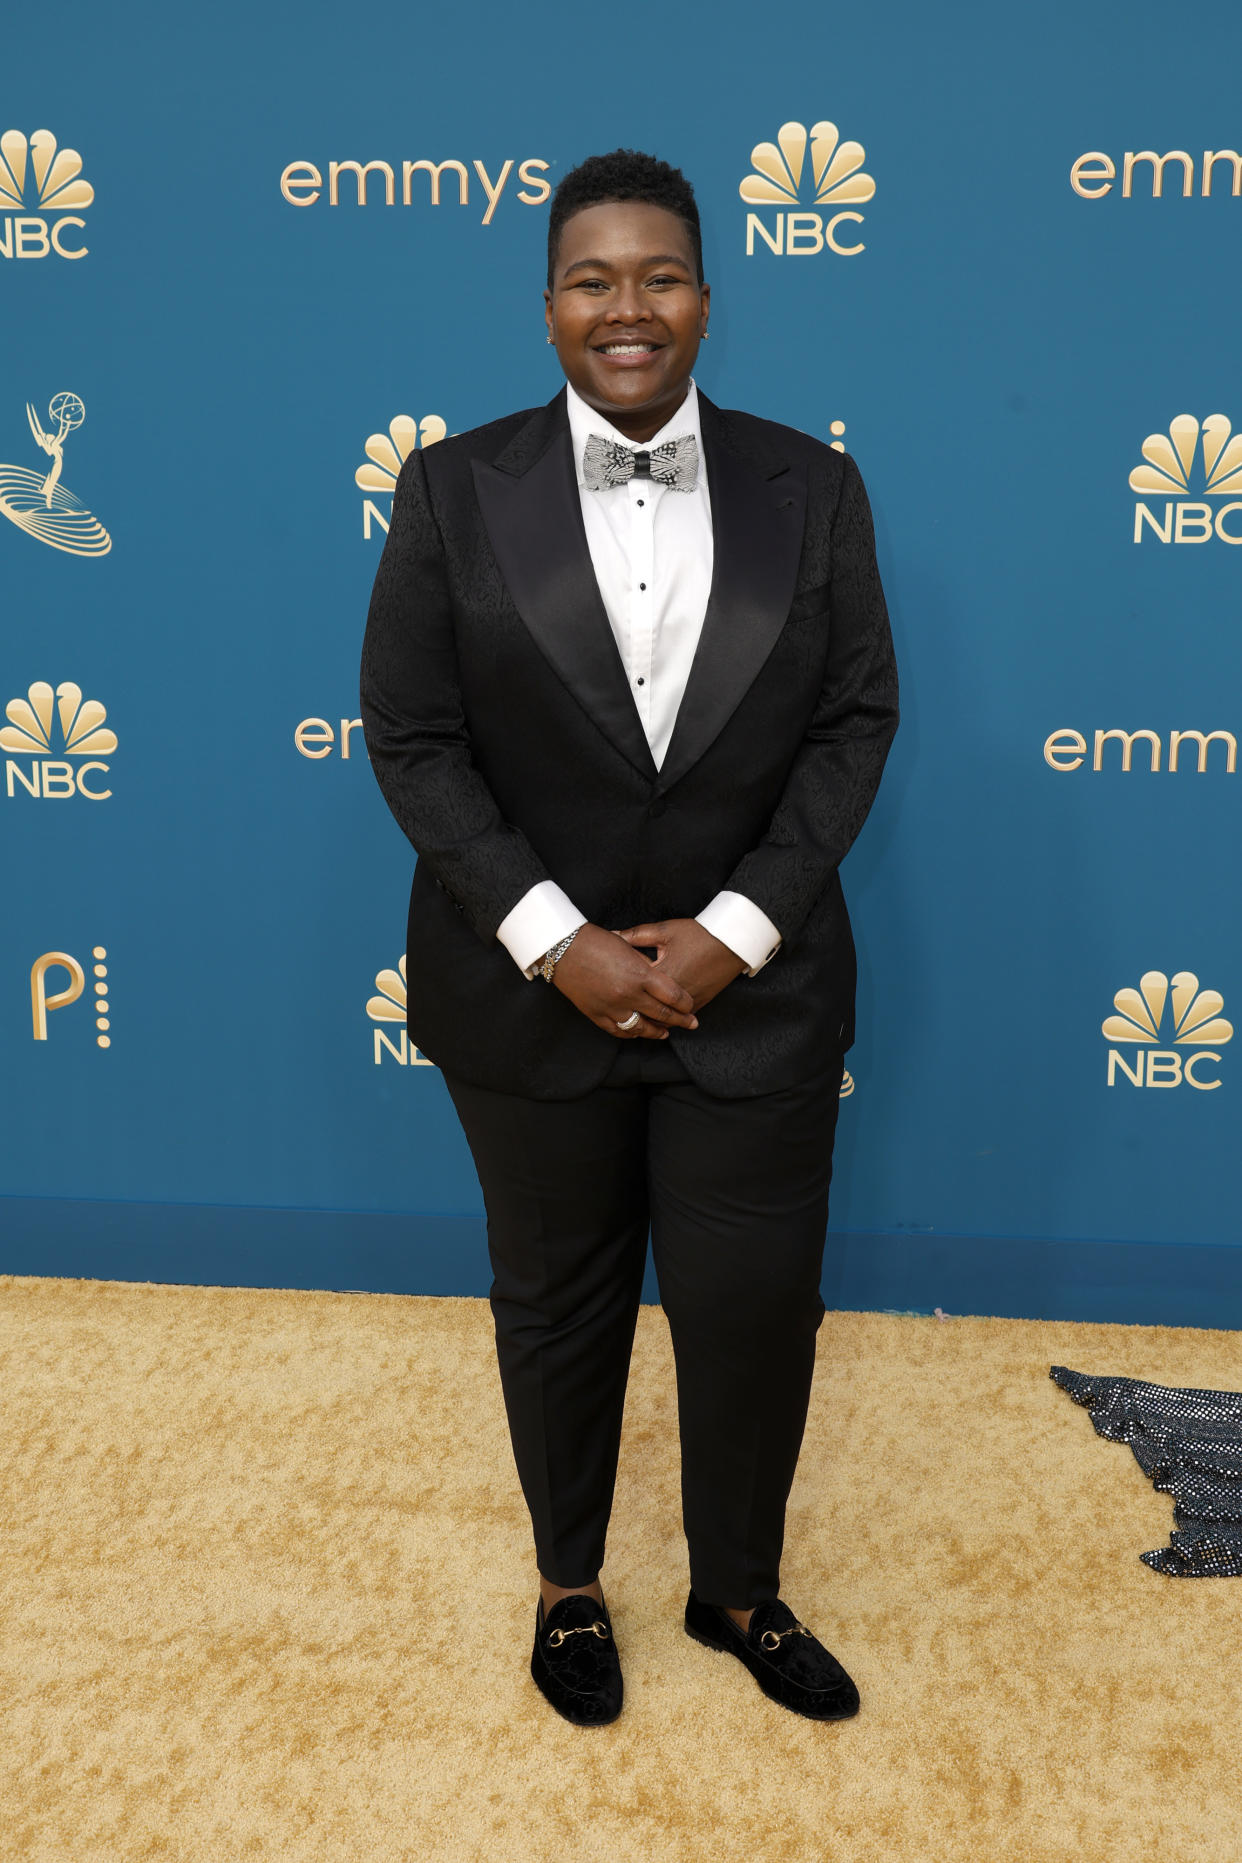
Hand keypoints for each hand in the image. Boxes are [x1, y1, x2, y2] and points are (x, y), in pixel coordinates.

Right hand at [552, 923, 698, 1039]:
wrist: (562, 948)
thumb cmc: (596, 941)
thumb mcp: (628, 947)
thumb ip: (646, 963)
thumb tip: (660, 976)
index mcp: (639, 975)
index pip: (673, 996)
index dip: (685, 1003)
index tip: (691, 1005)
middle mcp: (628, 995)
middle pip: (662, 1014)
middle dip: (681, 1020)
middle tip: (692, 1024)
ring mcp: (611, 1007)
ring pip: (641, 1028)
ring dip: (656, 1031)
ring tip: (666, 1033)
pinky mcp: (596, 1014)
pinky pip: (618, 1030)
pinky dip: (631, 1033)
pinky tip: (639, 1033)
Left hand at [614, 919, 744, 1011]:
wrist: (732, 942)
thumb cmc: (698, 934)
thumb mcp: (664, 930)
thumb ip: (636, 935)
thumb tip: (612, 934)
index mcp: (662, 975)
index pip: (635, 989)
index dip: (620, 989)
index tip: (606, 989)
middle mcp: (675, 993)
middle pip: (648, 1010)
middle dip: (630, 1012)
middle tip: (613, 1011)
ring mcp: (689, 1000)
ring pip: (664, 1020)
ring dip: (650, 1020)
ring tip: (634, 1018)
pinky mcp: (700, 1002)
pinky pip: (680, 1018)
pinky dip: (669, 1020)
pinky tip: (658, 1019)